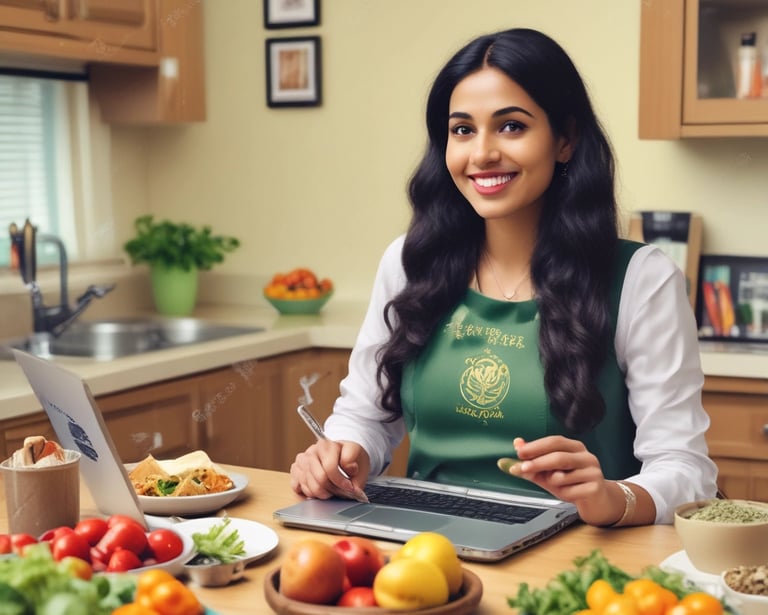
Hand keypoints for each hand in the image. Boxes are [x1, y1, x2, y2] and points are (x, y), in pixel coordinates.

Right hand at [290, 438, 369, 500]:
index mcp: (330, 445)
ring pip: (309, 484)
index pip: (330, 467)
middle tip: (340, 491)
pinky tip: (319, 489)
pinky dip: (309, 492)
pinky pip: (298, 486)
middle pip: (320, 477)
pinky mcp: (295, 468)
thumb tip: (351, 484)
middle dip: (332, 489)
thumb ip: (358, 477)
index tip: (350, 487)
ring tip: (331, 491)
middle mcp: (314, 450)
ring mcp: (303, 459)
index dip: (342, 482)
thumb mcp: (362, 464)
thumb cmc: (351, 459)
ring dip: (322, 493)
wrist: (342, 453)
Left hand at [497, 436, 621, 525]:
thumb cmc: (571, 483)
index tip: (519, 452)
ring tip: (555, 485)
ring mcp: (593, 472)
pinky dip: (563, 494)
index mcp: (574, 447)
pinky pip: (570, 491)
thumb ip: (532, 462)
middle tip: (522, 468)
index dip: (536, 446)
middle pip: (559, 456)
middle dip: (538, 462)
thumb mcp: (549, 473)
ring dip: (552, 482)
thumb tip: (516, 445)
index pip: (554, 441)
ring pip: (563, 476)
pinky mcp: (596, 488)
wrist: (597, 502)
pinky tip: (569, 494)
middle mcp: (586, 456)